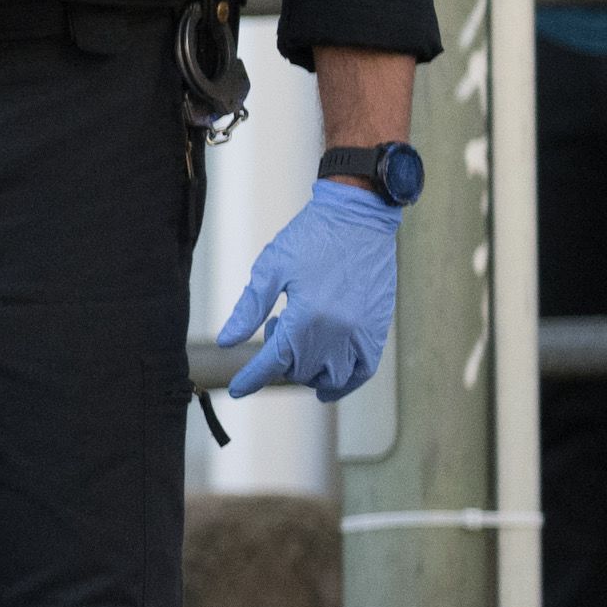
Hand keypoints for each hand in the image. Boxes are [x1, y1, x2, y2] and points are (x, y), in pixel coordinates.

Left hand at [217, 180, 400, 401]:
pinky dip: (346, 381)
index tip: (238, 389)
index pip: (274, 363)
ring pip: (333, 378)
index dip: (252, 378)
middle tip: (278, 326)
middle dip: (282, 360)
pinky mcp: (379, 328)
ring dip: (310, 373)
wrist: (357, 217)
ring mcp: (362, 332)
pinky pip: (364, 370)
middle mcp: (337, 331)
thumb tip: (227, 342)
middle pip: (301, 370)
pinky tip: (329, 381)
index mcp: (307, 316)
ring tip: (301, 345)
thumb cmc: (310, 238)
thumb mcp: (270, 269)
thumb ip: (249, 310)